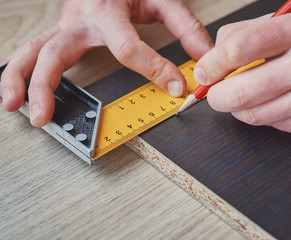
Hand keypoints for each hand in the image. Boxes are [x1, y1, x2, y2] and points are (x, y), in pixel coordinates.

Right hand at [1, 0, 212, 126]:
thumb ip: (184, 26)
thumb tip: (203, 56)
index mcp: (106, 9)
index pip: (126, 47)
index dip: (152, 69)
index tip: (173, 87)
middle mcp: (80, 20)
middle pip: (56, 53)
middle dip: (47, 86)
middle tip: (44, 116)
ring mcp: (67, 28)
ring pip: (35, 53)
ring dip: (22, 80)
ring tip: (16, 108)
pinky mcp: (64, 34)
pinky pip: (37, 51)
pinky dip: (24, 71)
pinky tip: (19, 91)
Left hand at [194, 7, 290, 134]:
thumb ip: (246, 33)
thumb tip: (211, 60)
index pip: (238, 49)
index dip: (212, 64)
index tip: (205, 71)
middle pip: (240, 92)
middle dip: (216, 96)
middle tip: (215, 92)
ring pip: (252, 115)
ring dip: (237, 108)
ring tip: (245, 94)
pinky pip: (273, 125)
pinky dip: (263, 115)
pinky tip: (273, 101)